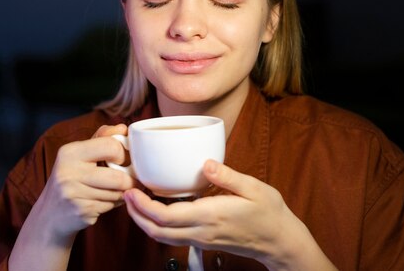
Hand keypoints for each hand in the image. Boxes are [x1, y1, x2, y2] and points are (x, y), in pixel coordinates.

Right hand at [33, 124, 138, 239]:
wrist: (49, 214)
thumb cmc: (70, 177)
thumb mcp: (80, 153)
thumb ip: (102, 138)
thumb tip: (123, 128)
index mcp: (70, 152)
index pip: (111, 146)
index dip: (123, 154)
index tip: (123, 160)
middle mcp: (69, 172)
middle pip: (118, 177)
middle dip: (130, 180)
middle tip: (131, 179)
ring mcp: (74, 194)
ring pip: (116, 193)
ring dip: (123, 193)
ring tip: (117, 190)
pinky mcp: (81, 212)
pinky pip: (111, 206)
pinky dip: (114, 204)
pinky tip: (107, 201)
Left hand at [124, 160, 334, 269]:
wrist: (279, 241)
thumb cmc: (269, 213)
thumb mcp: (254, 188)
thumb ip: (228, 176)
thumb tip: (205, 163)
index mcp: (210, 216)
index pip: (167, 216)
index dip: (143, 206)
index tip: (131, 190)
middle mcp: (201, 231)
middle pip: (157, 231)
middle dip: (135, 215)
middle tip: (124, 193)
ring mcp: (201, 239)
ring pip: (162, 237)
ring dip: (143, 222)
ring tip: (134, 201)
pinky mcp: (204, 241)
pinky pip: (173, 237)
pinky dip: (157, 226)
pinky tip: (156, 209)